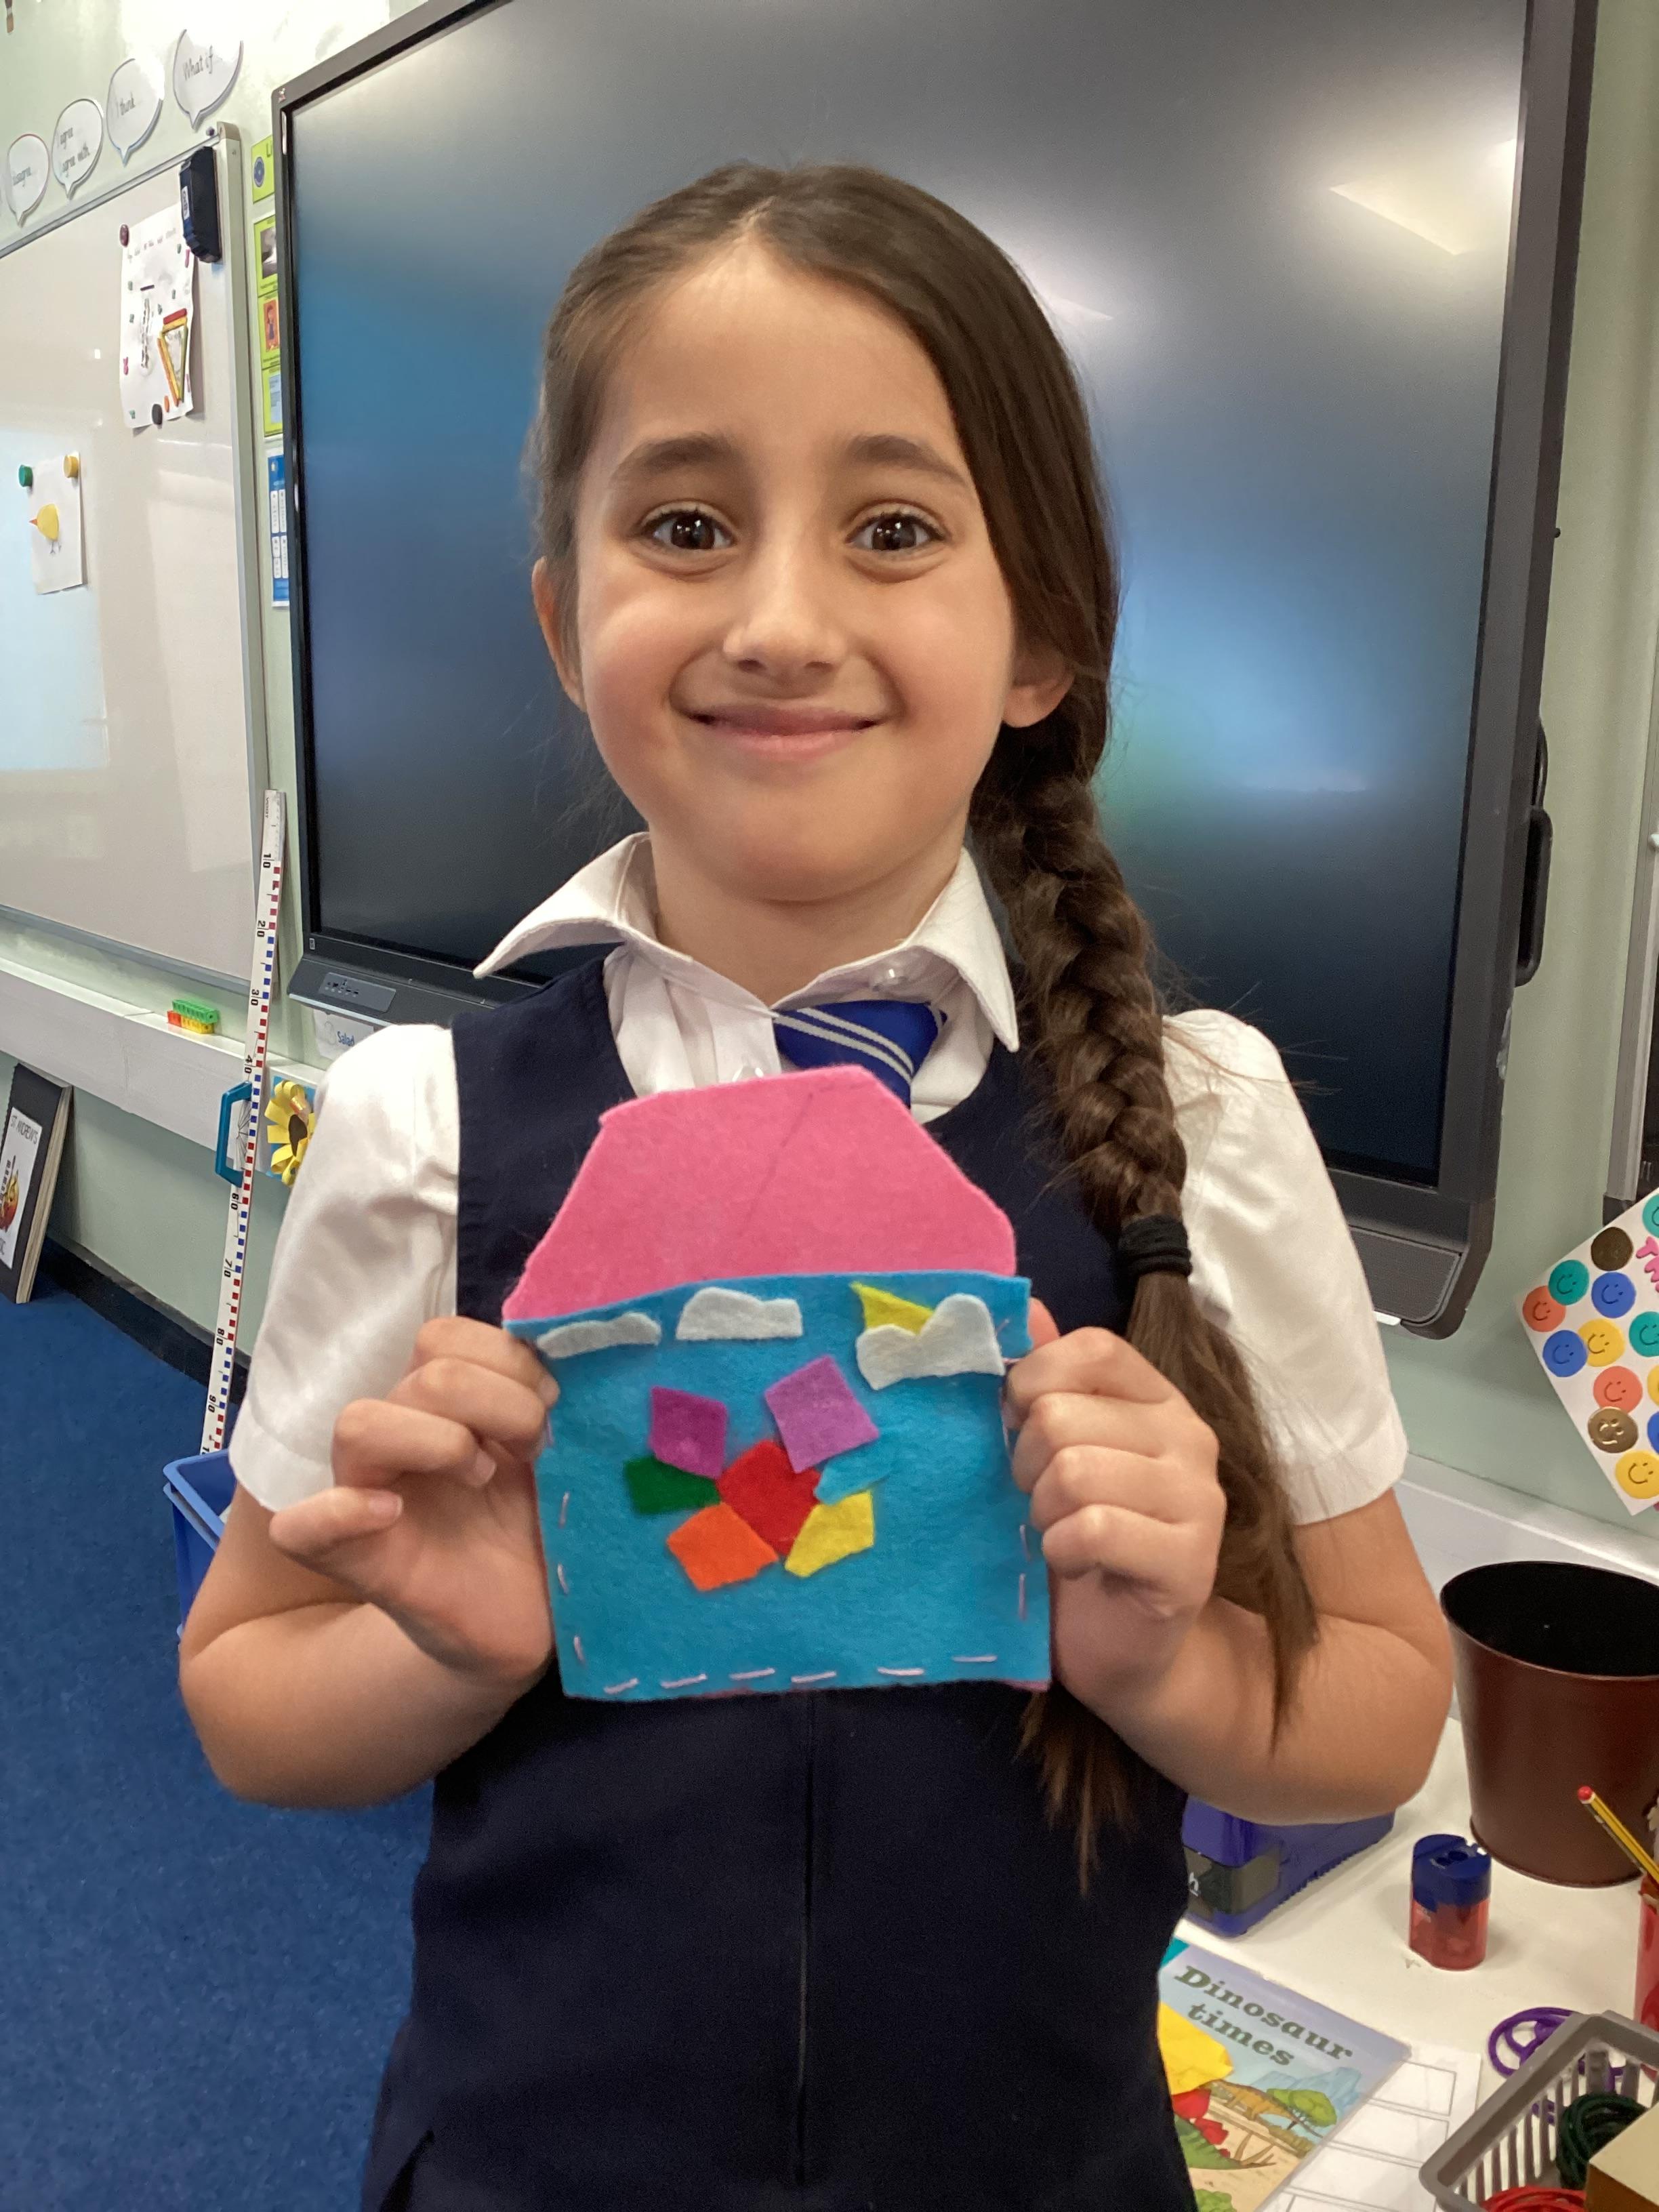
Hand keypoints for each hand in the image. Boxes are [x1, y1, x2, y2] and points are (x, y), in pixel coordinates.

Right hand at [268, 1317, 557, 1691]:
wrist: (536, 1617)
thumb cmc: (543, 1526)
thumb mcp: (560, 1453)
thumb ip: (550, 1401)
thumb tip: (564, 1357)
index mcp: (447, 1405)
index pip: (443, 1337)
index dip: (504, 1357)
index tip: (554, 1399)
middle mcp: (402, 1438)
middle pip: (422, 1376)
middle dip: (498, 1402)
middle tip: (535, 1448)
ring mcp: (370, 1496)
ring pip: (359, 1424)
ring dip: (440, 1442)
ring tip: (483, 1478)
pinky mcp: (360, 1562)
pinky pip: (300, 1529)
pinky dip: (337, 1512)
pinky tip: (389, 1513)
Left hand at [1005, 1303, 1224, 1710]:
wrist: (1124, 1648)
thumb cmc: (1080, 1541)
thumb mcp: (1052, 1454)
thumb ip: (1045, 1382)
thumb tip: (1021, 1307)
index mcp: (1156, 1399)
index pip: (1092, 1349)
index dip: (1033, 1381)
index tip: (1017, 1426)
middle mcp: (1188, 1437)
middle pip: (1063, 1416)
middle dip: (1026, 1464)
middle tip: (1040, 1500)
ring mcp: (1197, 1499)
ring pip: (1074, 1471)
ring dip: (1045, 1513)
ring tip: (1061, 1534)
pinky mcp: (1189, 1562)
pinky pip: (1093, 1530)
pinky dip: (1064, 1551)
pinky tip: (1078, 1566)